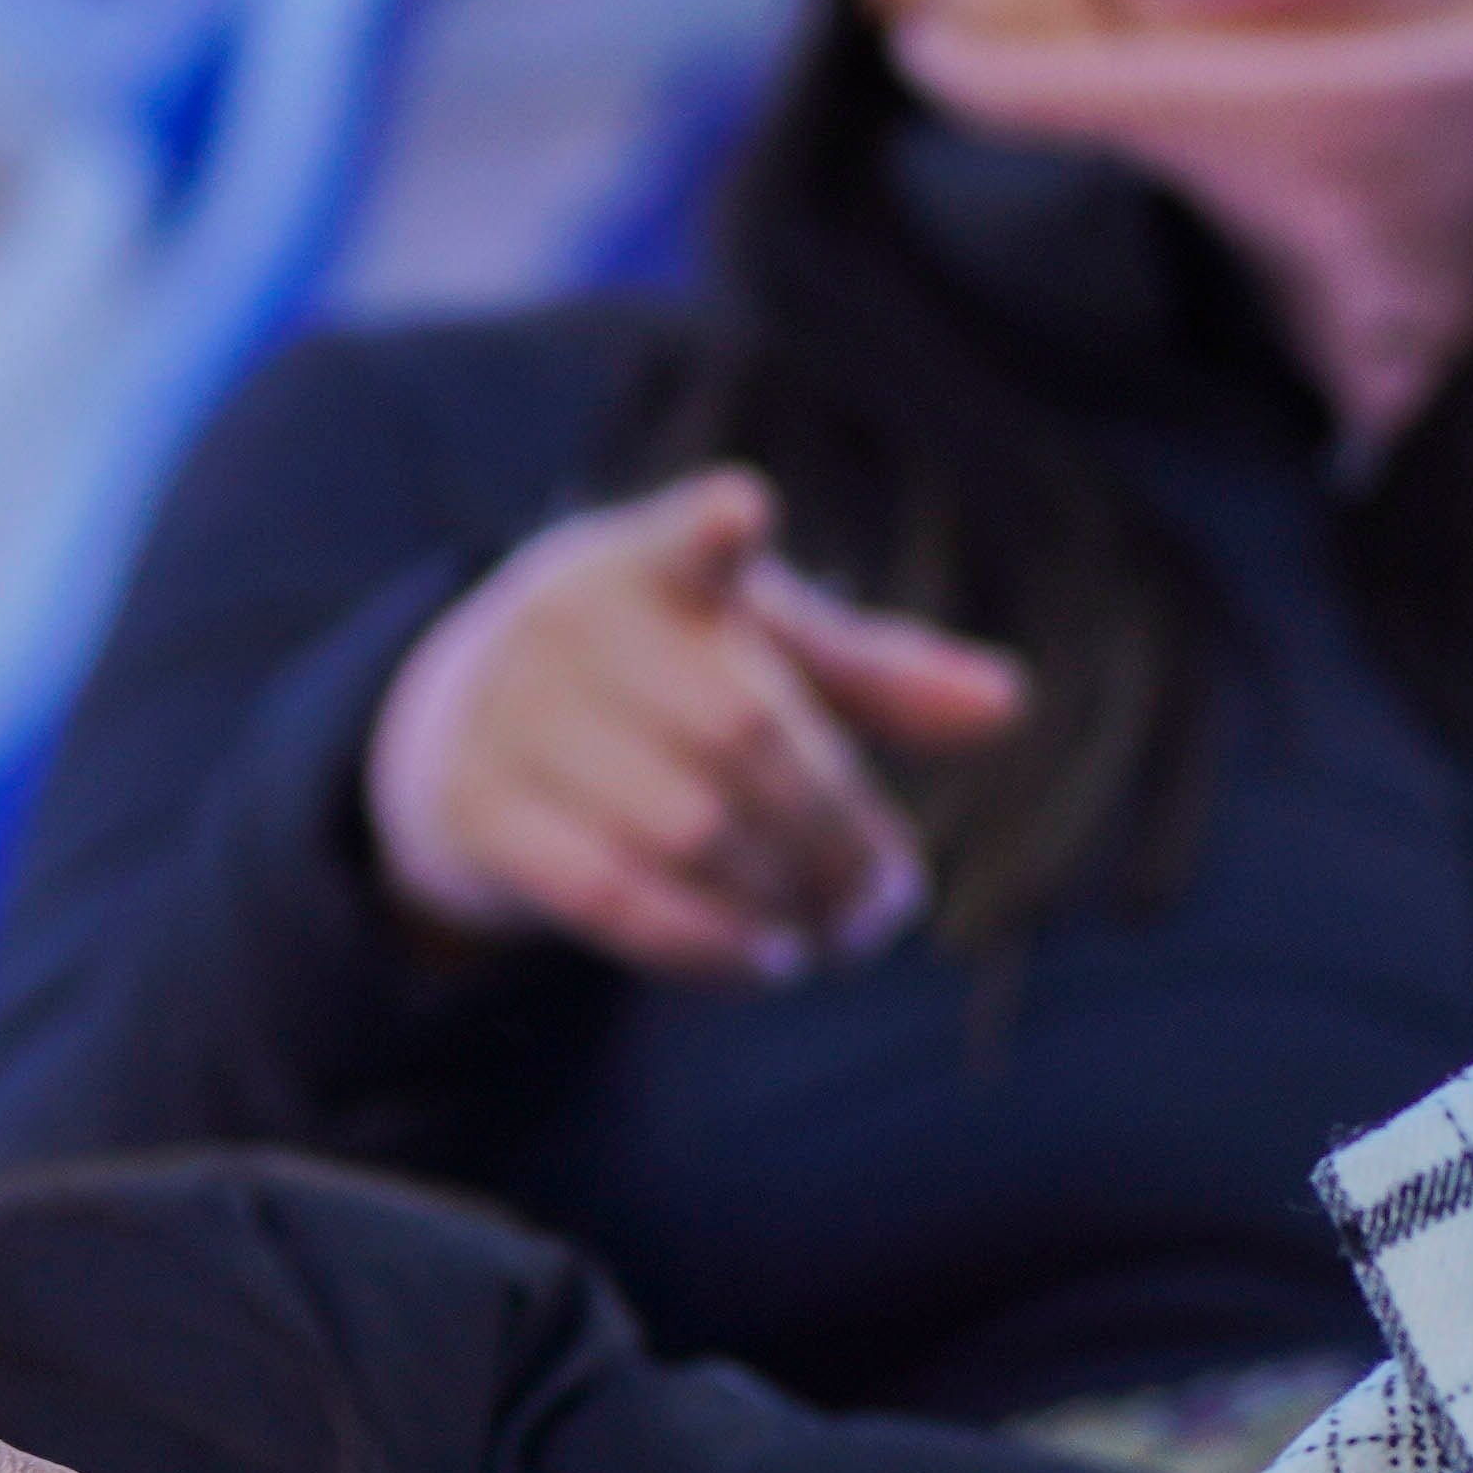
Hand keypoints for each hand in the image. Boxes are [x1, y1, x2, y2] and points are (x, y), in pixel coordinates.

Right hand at [363, 469, 1028, 987]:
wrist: (463, 727)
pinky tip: (766, 963)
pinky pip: (611, 896)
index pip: (687, 539)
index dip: (714, 529)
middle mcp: (570, 625)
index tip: (743, 509)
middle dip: (834, 833)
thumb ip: (878, 676)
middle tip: (887, 899)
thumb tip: (1009, 704)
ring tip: (835, 936)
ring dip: (781, 898)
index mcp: (650, 562)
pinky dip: (705, 945)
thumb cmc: (659, 680)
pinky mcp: (479, 812)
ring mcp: (511, 717)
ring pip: (681, 829)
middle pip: (739, 734)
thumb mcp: (756, 652)